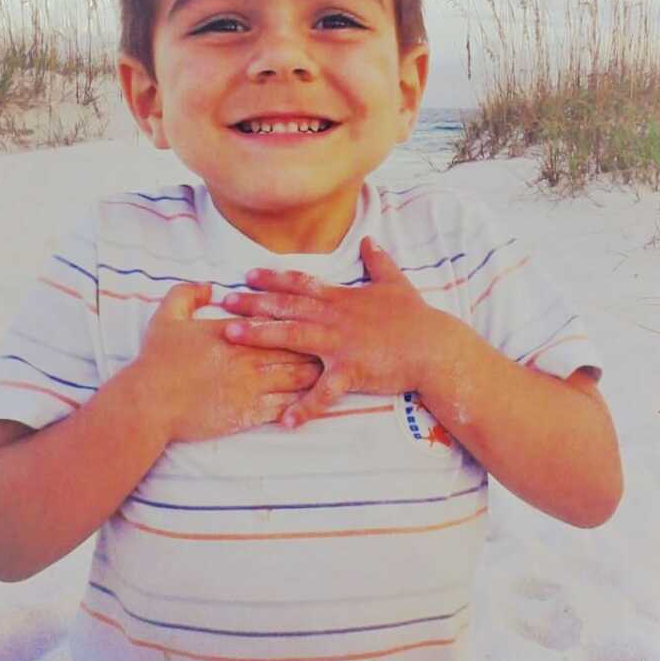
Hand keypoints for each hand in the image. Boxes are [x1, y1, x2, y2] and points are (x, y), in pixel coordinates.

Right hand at [129, 282, 321, 442]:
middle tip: (336, 341)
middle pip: (297, 346)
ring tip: (333, 368)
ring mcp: (252, 386)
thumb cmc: (157, 360)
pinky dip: (303, 402)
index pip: (278, 320)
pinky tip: (315, 400)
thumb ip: (187, 293)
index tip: (315, 315)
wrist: (148, 402)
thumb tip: (208, 286)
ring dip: (317, 372)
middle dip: (318, 344)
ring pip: (299, 376)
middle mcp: (249, 356)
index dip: (299, 318)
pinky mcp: (249, 412)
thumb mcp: (167, 316)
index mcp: (234, 331)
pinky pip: (286, 406)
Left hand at [222, 236, 440, 427]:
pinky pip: (324, 391)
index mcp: (341, 298)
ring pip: (294, 337)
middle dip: (253, 302)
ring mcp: (341, 343)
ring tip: (232, 337)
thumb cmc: (416, 317)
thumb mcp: (396, 283)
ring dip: (261, 336)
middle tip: (224, 301)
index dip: (272, 278)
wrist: (435, 347)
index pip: (300, 284)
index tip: (246, 276)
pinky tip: (285, 421)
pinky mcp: (352, 370)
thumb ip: (379, 261)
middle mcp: (335, 317)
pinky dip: (305, 407)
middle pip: (288, 306)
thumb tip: (371, 240)